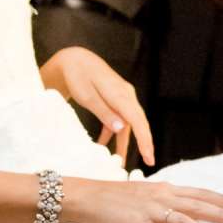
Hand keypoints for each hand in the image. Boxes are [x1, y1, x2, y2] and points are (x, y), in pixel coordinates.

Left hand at [43, 46, 154, 165]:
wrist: (74, 59)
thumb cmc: (78, 75)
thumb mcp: (87, 96)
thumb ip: (104, 112)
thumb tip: (122, 129)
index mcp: (121, 94)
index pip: (138, 121)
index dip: (145, 140)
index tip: (149, 157)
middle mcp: (126, 96)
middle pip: (138, 123)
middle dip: (143, 144)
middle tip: (149, 163)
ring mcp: (122, 98)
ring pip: (128, 124)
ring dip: (124, 142)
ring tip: (122, 162)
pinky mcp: (115, 100)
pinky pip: (118, 119)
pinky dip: (112, 133)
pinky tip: (102, 146)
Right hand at [63, 177, 222, 222]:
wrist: (85, 196)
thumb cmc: (111, 195)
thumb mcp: (141, 192)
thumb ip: (159, 198)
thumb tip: (175, 206)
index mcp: (162, 188)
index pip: (197, 193)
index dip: (219, 198)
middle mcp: (160, 196)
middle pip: (197, 204)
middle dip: (220, 214)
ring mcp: (148, 210)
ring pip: (183, 220)